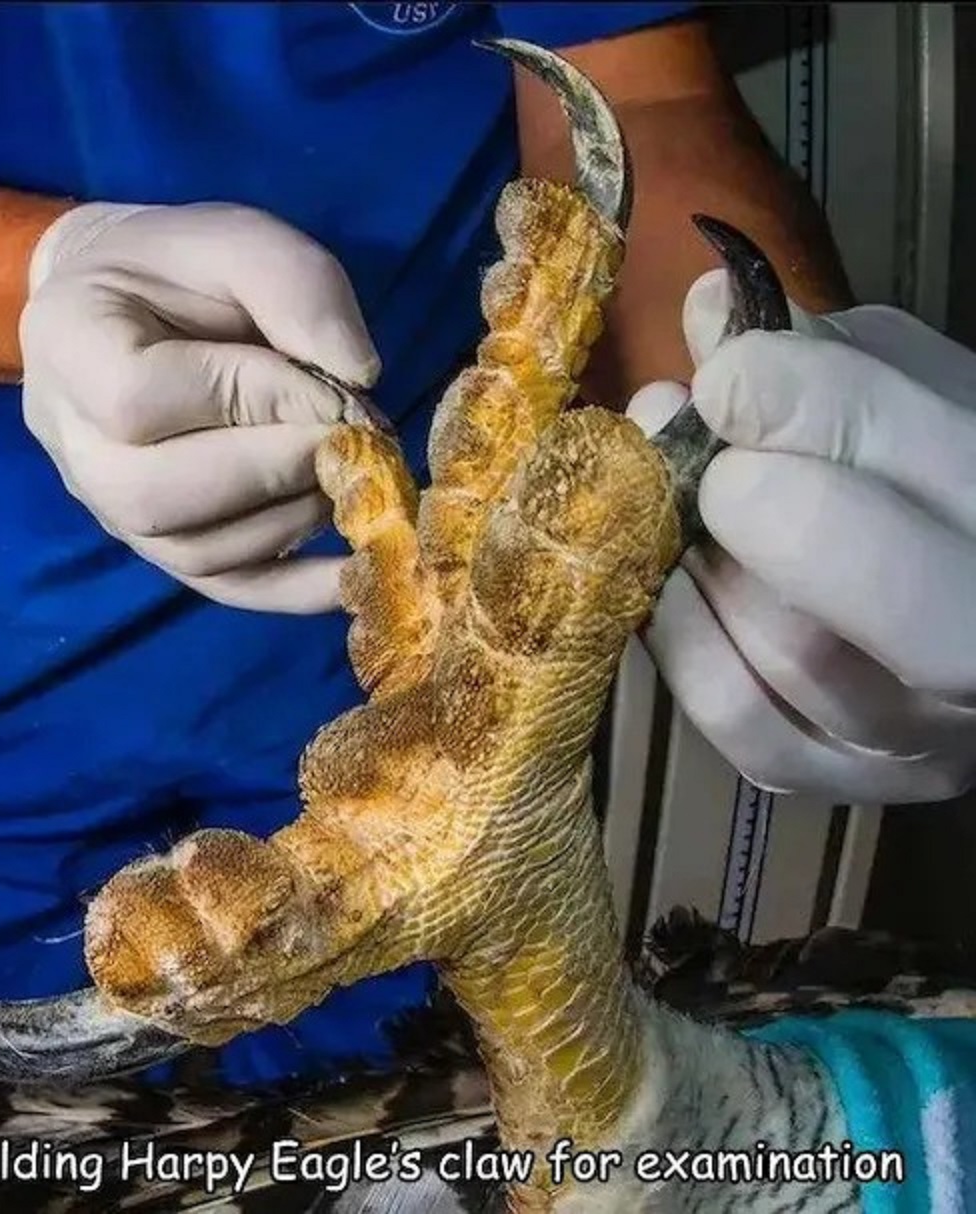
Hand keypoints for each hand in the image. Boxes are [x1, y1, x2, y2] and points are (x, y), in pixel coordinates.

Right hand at [20, 202, 383, 612]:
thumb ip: (297, 287)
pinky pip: (225, 588)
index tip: (328, 383)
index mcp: (69, 344)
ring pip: (196, 552)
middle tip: (349, 439)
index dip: (249, 399)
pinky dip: (298, 590)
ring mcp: (111, 509)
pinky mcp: (163, 547)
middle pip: (157, 496)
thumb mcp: (239, 240)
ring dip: (295, 517)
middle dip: (276, 470)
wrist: (128, 308)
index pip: (141, 398)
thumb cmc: (183, 269)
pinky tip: (358, 572)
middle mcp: (73, 443)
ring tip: (348, 471)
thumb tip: (359, 376)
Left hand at [627, 271, 975, 803]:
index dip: (828, 412)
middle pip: (903, 602)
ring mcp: (912, 737)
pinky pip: (735, 715)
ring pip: (797, 657)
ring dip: (707, 559)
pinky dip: (679, 635)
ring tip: (668, 491)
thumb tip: (710, 318)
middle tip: (709, 450)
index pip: (956, 473)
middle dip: (784, 511)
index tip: (728, 369)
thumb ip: (826, 361)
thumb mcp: (910, 396)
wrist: (940, 606)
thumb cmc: (926, 481)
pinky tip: (666, 573)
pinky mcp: (822, 777)